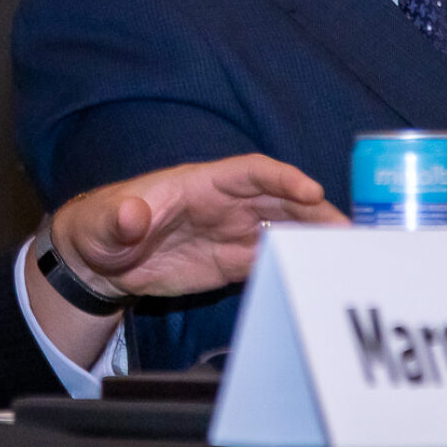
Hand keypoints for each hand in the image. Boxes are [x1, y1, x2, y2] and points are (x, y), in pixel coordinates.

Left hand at [51, 153, 346, 300]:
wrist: (98, 263)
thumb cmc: (101, 227)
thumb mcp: (105, 222)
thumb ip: (122, 218)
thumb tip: (131, 215)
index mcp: (200, 183)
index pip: (252, 173)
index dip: (283, 179)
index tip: (311, 190)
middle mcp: (223, 205)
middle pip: (279, 201)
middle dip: (314, 211)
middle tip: (348, 229)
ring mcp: (229, 233)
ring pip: (281, 229)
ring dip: (312, 237)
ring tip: (345, 252)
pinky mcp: (228, 263)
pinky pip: (268, 259)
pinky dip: (293, 263)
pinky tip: (316, 274)